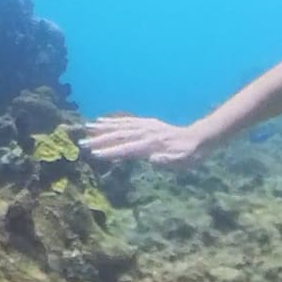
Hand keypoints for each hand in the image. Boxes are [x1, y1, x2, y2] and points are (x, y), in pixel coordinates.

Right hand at [81, 115, 206, 165]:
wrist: (200, 138)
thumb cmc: (189, 155)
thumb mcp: (181, 161)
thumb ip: (167, 160)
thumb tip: (154, 159)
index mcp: (153, 144)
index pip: (128, 148)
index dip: (112, 152)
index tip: (96, 154)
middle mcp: (148, 132)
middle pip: (120, 135)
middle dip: (100, 139)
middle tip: (82, 143)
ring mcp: (147, 126)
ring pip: (121, 125)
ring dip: (103, 127)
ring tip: (87, 127)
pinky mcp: (147, 123)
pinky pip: (127, 121)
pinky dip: (113, 121)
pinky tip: (103, 121)